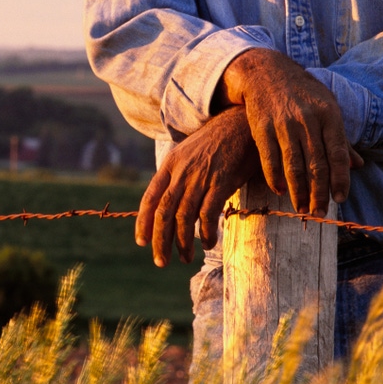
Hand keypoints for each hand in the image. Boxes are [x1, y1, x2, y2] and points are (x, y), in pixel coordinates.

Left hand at [136, 107, 259, 266]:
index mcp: (170, 164)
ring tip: (184, 258)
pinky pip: (208, 213)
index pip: (150, 198)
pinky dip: (207, 232)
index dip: (143, 222)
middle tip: (160, 261)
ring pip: (184, 217)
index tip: (141, 242)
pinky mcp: (221, 182)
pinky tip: (208, 243)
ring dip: (183, 242)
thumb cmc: (217, 141)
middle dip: (160, 240)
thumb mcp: (188, 153)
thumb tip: (171, 201)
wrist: (241, 122)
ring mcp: (200, 177)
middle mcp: (181, 172)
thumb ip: (178, 175)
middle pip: (163, 213)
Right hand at [220, 48, 355, 216]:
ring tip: (301, 209)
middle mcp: (307, 120)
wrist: (266, 73)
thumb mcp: (327, 107)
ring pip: (293, 166)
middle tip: (319, 213)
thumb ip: (340, 137)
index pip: (338, 154)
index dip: (340, 179)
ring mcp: (283, 124)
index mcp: (329, 114)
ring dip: (298, 191)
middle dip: (319, 193)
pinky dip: (274, 178)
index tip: (340, 198)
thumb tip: (358, 165)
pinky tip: (279, 190)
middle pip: (316, 164)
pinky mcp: (261, 128)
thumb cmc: (302, 93)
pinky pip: (270, 159)